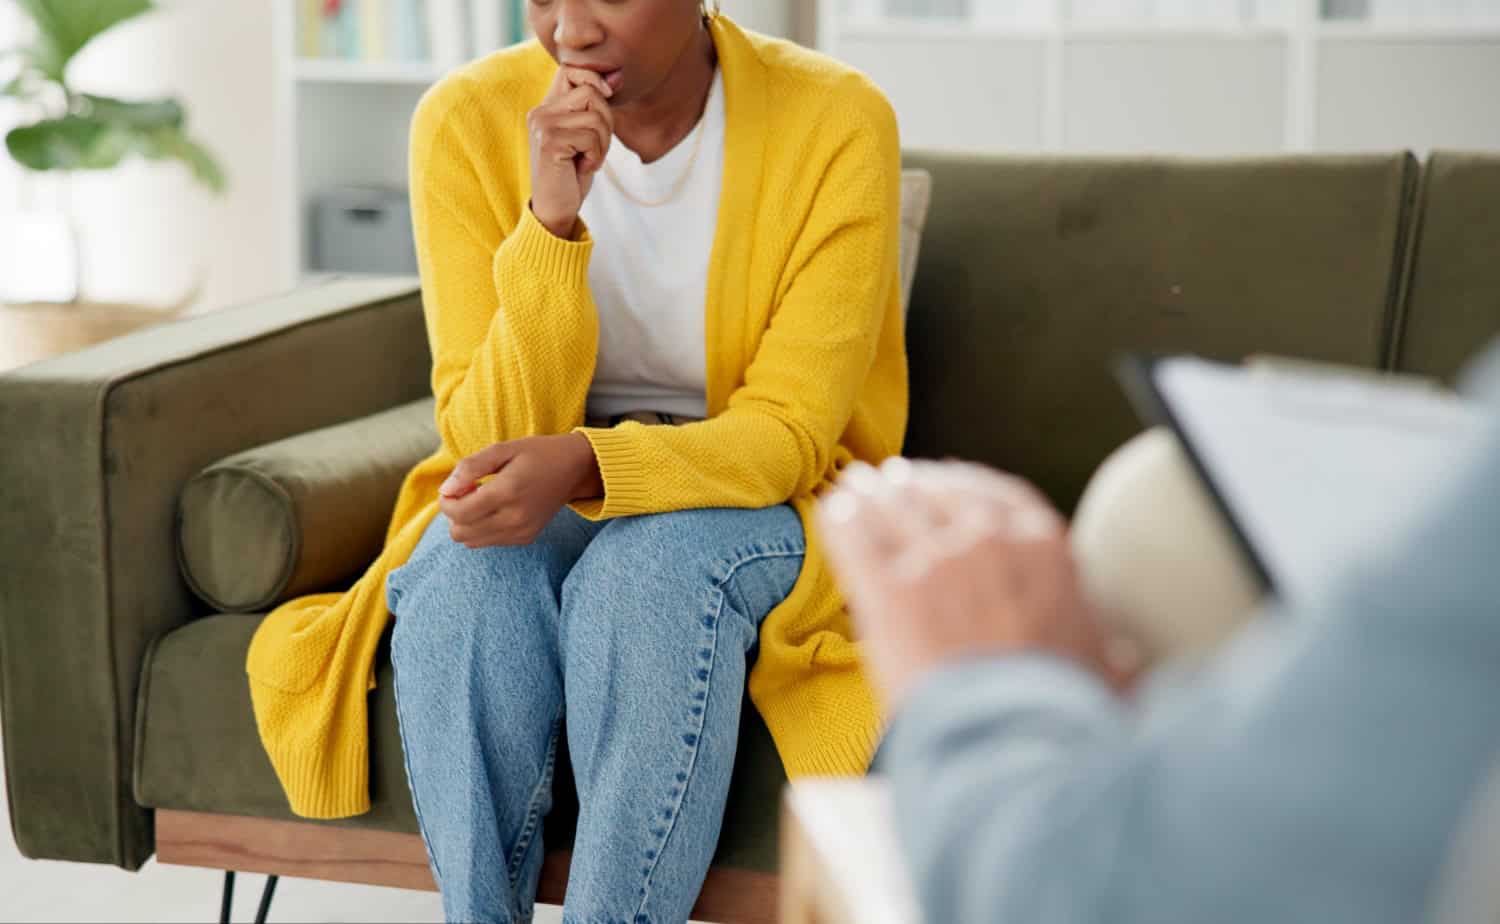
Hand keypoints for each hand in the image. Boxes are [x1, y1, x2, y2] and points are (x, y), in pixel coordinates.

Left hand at [437, 433, 601, 547]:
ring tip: (481, 500)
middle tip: (469, 491)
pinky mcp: (525, 538)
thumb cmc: (536, 453)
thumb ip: (470, 467)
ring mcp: (521, 532)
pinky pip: (488, 542)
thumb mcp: (502, 449)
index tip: (457, 484)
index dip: (446, 500)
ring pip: (470, 542)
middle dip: (454, 512)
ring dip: (466, 522)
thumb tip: (445, 490)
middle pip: (460, 532)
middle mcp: (514, 518)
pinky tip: (495, 509)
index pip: (458, 513)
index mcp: (507, 492)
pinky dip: (482, 528)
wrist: (574, 469)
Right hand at [527, 65, 614, 239]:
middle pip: (591, 92)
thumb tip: (617, 76)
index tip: (605, 101)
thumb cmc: (572, 174)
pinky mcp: (549, 142)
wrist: (556, 209)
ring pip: (595, 116)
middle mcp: (540, 111)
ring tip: (588, 159)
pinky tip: (582, 168)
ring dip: (603, 143)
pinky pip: (590, 137)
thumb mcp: (585, 135)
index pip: (570, 70)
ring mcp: (542, 125)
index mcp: (547, 107)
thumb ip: (594, 106)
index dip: (594, 80)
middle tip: (596, 147)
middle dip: (607, 122)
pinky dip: (596, 156)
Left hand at [817, 458, 1137, 711]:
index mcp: (1045, 547)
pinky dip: (841, 519)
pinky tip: (832, 510)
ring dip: (869, 495)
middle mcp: (988, 539)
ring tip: (851, 486)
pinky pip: (855, 534)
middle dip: (909, 485)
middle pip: (937, 494)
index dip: (960, 484)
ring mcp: (935, 561)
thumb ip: (1107, 655)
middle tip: (887, 480)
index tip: (942, 482)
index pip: (995, 495)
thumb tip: (1126, 659)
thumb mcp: (1102, 675)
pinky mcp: (887, 591)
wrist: (1014, 744)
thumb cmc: (1062, 717)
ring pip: (892, 507)